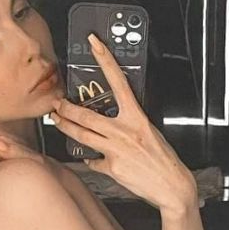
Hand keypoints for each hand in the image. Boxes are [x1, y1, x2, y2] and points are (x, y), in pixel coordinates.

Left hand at [50, 32, 196, 213]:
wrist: (171, 185)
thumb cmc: (162, 159)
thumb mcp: (148, 133)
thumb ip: (127, 126)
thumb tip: (111, 124)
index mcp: (137, 118)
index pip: (119, 82)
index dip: (105, 60)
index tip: (94, 44)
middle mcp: (124, 131)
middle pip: (87, 116)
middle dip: (67, 108)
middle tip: (56, 103)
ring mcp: (116, 150)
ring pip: (82, 135)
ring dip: (65, 127)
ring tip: (56, 121)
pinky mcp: (111, 167)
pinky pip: (93, 161)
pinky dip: (90, 160)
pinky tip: (88, 158)